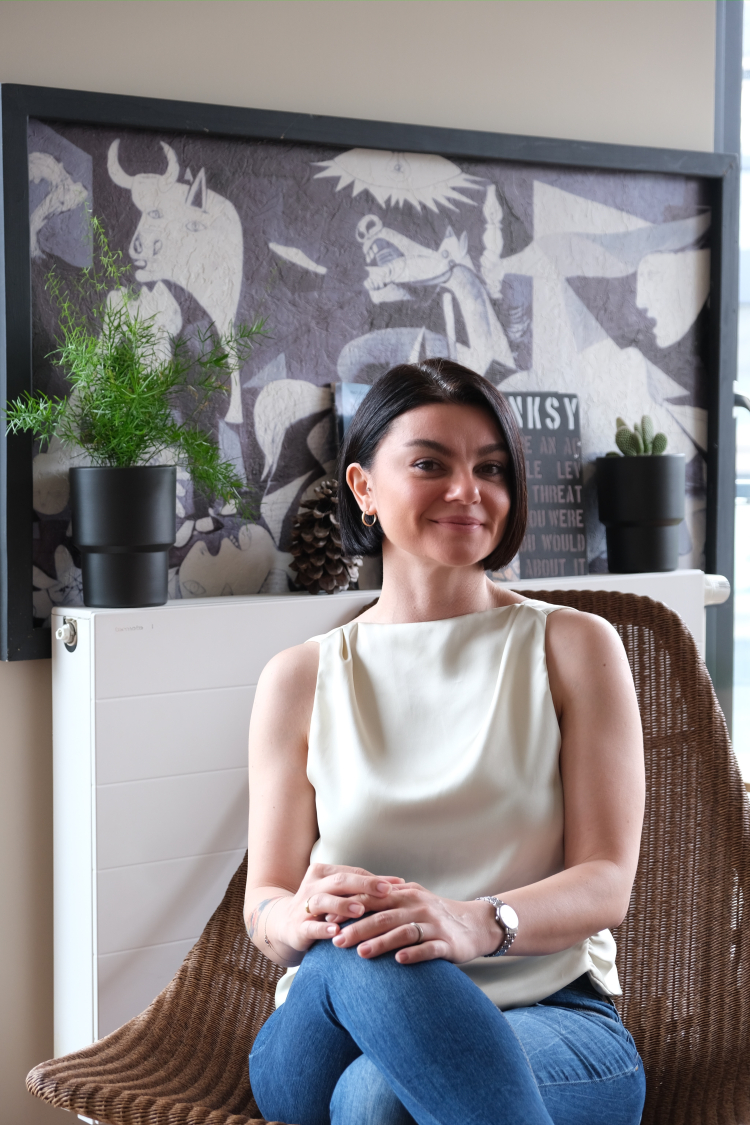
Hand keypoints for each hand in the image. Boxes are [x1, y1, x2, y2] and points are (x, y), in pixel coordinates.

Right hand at [265, 863, 404, 957]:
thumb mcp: (340, 895)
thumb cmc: (323, 908)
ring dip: (343, 905)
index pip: (353, 872)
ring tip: (361, 910)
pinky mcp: (297, 927)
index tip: (397, 884)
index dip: (374, 878)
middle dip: (364, 885)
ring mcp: (303, 906)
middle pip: (340, 881)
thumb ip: (365, 889)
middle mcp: (312, 885)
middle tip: (386, 891)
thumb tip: (399, 883)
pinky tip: (336, 931)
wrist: (284, 925)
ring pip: (323, 901)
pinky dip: (323, 928)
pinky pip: (310, 926)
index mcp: (323, 873)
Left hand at [330, 881, 502, 964]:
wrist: (474, 924)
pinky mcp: (447, 943)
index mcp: (405, 895)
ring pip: (403, 932)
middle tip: (336, 942)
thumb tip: (348, 905)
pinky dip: (414, 953)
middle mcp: (417, 906)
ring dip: (381, 942)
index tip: (329, 921)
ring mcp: (433, 924)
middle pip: (383, 916)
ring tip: (361, 954)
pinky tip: (399, 961)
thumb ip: (384, 902)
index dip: (350, 909)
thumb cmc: (434, 914)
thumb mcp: (410, 901)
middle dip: (358, 929)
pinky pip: (429, 948)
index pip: (373, 899)